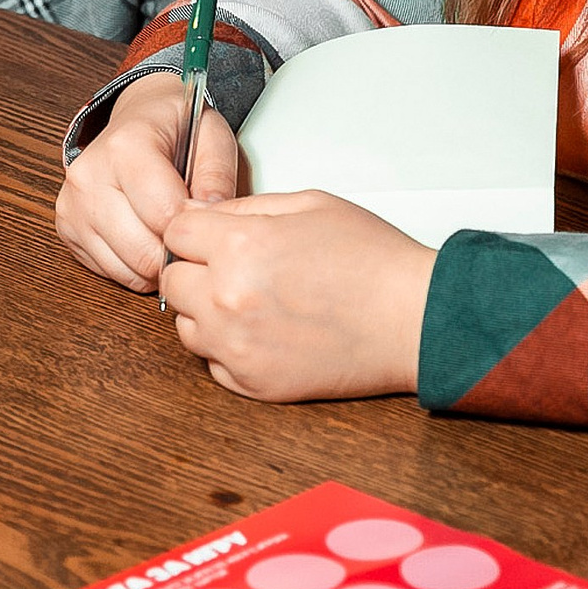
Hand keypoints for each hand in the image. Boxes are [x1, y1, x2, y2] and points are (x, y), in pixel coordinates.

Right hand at [56, 70, 238, 292]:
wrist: (137, 115)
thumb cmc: (174, 127)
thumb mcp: (212, 136)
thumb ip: (217, 178)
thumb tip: (210, 221)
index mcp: (125, 146)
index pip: (163, 214)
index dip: (193, 227)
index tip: (204, 219)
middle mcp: (89, 176)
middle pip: (142, 250)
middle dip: (174, 253)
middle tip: (190, 236)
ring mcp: (73, 204)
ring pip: (124, 269)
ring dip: (154, 265)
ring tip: (169, 236)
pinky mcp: (67, 228)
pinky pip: (107, 271)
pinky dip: (133, 267)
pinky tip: (146, 239)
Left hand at [160, 191, 434, 401]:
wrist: (414, 319)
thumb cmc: (372, 259)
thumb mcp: (308, 204)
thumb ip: (245, 207)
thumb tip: (200, 216)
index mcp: (240, 245)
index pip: (174, 233)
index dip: (195, 230)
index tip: (213, 235)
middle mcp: (227, 298)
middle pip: (174, 280)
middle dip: (197, 268)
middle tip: (237, 266)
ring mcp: (236, 346)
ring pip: (186, 326)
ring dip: (208, 311)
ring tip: (255, 300)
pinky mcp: (252, 384)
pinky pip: (212, 363)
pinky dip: (229, 347)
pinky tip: (266, 330)